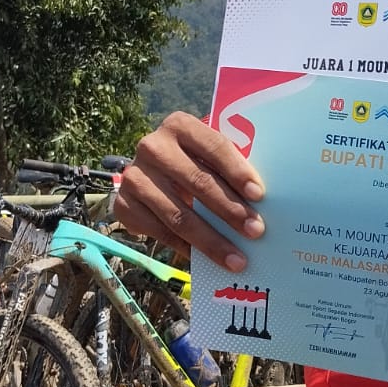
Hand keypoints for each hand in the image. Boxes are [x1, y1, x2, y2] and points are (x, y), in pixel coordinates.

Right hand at [113, 112, 264, 272]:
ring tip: (237, 259)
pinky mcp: (124, 204)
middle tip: (256, 231)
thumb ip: (231, 165)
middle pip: (198, 182)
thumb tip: (264, 200)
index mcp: (179, 125)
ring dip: (211, 241)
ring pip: (179, 215)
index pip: (215, 147)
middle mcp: (153, 147)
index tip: (259, 195)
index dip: (237, 172)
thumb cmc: (194, 162)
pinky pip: (161, 232)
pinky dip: (186, 249)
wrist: (150, 173)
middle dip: (230, 210)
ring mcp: (135, 176)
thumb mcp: (209, 154)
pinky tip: (206, 261)